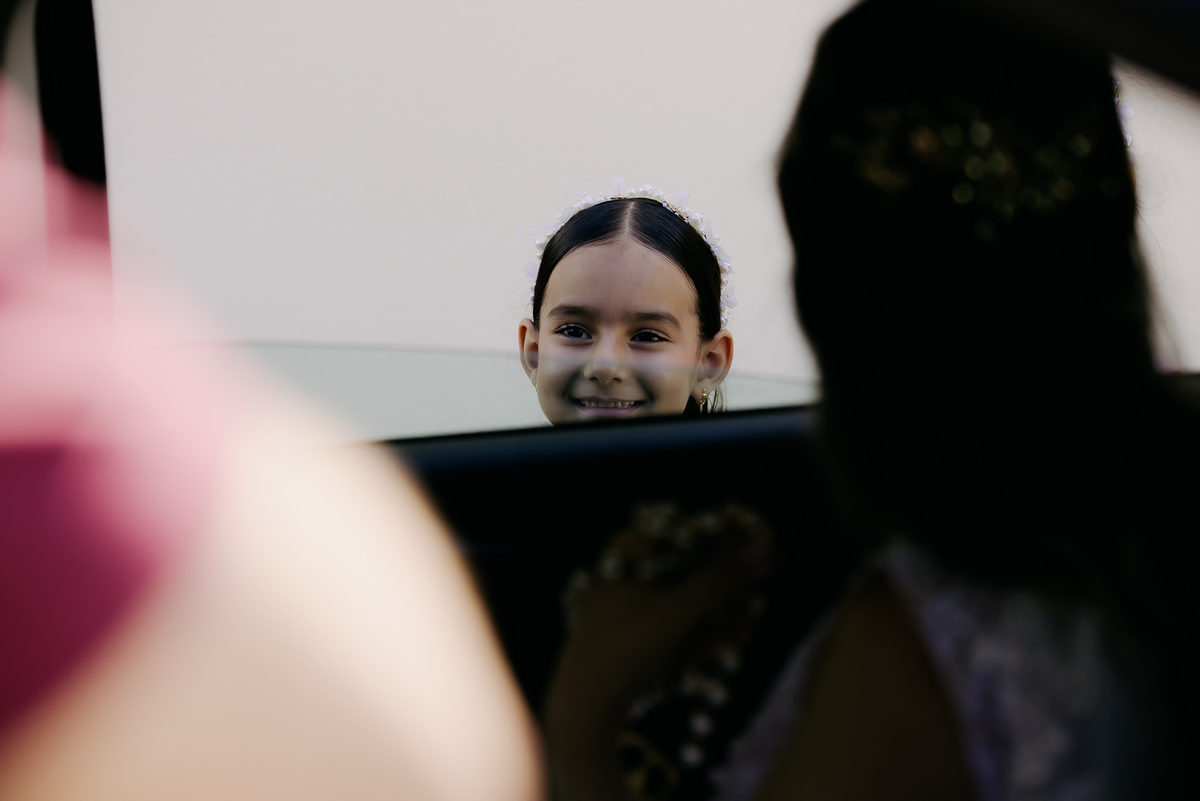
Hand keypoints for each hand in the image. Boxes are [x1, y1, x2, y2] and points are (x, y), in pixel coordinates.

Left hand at [545, 505, 770, 800]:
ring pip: (689, 595)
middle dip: (729, 593)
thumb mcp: (679, 610)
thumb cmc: (627, 647)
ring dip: (718, 617)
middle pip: (696, 566)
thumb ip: (722, 577)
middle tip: (750, 616)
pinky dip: (698, 631)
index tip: (767, 565)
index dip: (734, 547)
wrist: (586, 704)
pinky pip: (676, 619)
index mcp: (632, 546)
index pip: (695, 532)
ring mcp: (631, 596)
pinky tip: (716, 650)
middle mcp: (630, 563)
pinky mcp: (634, 625)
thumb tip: (764, 546)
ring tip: (736, 638)